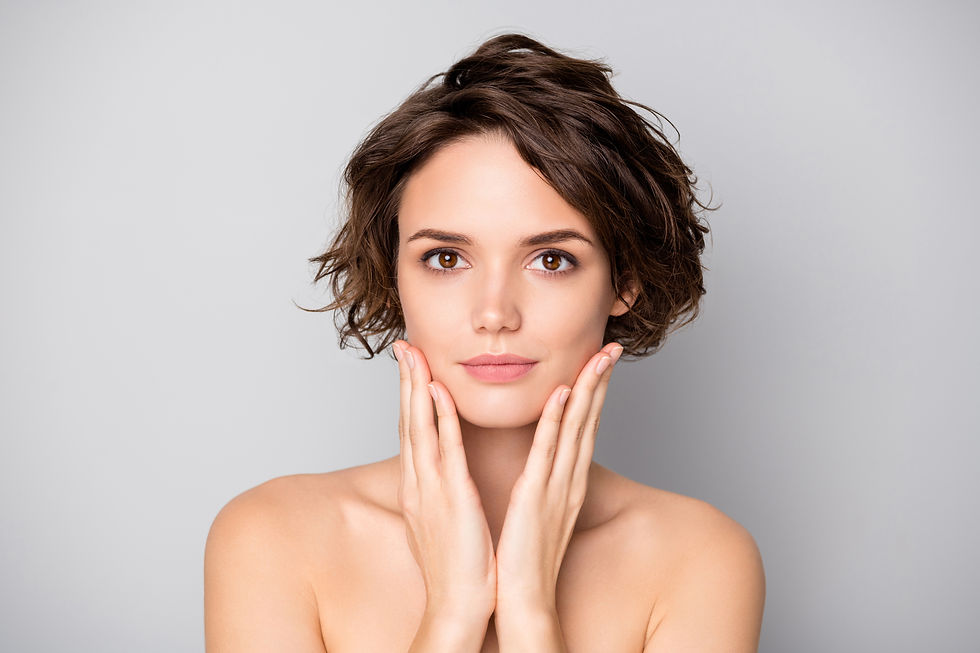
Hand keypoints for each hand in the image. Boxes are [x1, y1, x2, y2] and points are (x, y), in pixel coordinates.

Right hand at [393, 340, 496, 620]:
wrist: (457, 606)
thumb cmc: (455, 567)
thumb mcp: (440, 521)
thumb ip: (438, 493)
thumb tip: (438, 476)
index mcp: (418, 488)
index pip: (411, 432)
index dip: (408, 397)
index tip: (410, 366)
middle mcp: (418, 483)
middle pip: (408, 422)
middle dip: (405, 382)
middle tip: (404, 345)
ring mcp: (432, 489)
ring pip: (420, 428)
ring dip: (417, 388)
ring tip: (415, 354)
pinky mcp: (453, 498)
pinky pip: (446, 450)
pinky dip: (440, 418)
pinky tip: (438, 392)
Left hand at [493, 342, 623, 614]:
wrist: (523, 600)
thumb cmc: (525, 558)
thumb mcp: (539, 512)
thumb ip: (543, 484)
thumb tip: (541, 464)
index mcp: (567, 482)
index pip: (584, 428)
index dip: (594, 393)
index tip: (600, 361)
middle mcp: (569, 480)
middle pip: (590, 421)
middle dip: (600, 381)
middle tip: (612, 346)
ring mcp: (556, 487)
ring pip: (577, 429)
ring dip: (588, 390)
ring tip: (598, 356)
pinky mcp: (536, 498)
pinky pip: (548, 453)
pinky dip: (557, 422)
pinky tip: (563, 394)